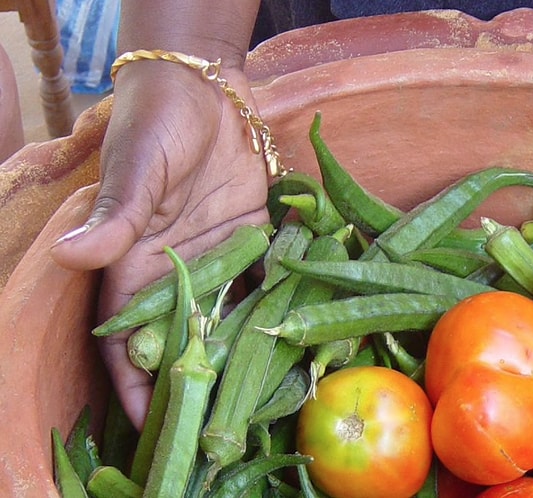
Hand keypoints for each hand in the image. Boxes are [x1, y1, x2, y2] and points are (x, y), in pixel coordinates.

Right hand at [50, 60, 270, 428]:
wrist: (203, 91)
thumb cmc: (154, 125)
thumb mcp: (134, 170)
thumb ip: (115, 217)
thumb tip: (73, 254)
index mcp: (136, 267)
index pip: (130, 340)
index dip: (137, 384)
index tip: (156, 426)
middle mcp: (179, 274)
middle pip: (187, 341)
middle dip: (202, 385)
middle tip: (225, 430)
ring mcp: (221, 260)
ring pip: (233, 319)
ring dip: (250, 354)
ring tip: (273, 400)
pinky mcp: (257, 241)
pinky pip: (272, 282)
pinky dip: (286, 307)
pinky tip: (309, 341)